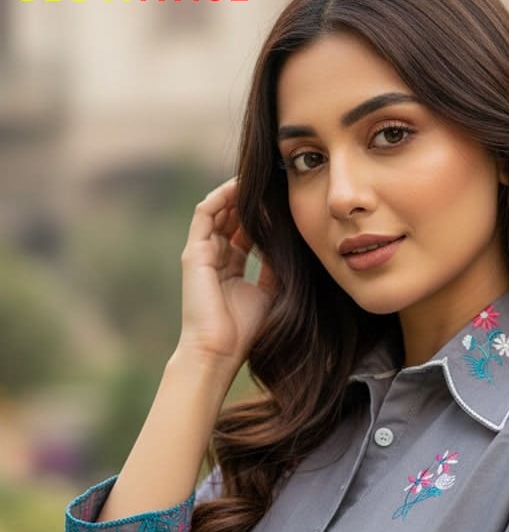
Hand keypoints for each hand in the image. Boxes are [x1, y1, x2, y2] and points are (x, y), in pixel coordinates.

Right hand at [177, 177, 276, 372]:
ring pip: (218, 210)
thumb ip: (275, 267)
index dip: (263, 216)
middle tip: (274, 183)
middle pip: (231, 217)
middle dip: (251, 200)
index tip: (284, 202)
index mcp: (230, 268)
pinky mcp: (194, 252)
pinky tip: (241, 187)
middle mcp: (214, 257)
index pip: (245, 232)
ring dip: (237, 193)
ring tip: (259, 179)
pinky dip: (222, 197)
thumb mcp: (269, 292)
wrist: (218, 351)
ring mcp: (201, 253)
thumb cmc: (245, 331)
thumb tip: (291, 244)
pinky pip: (206, 213)